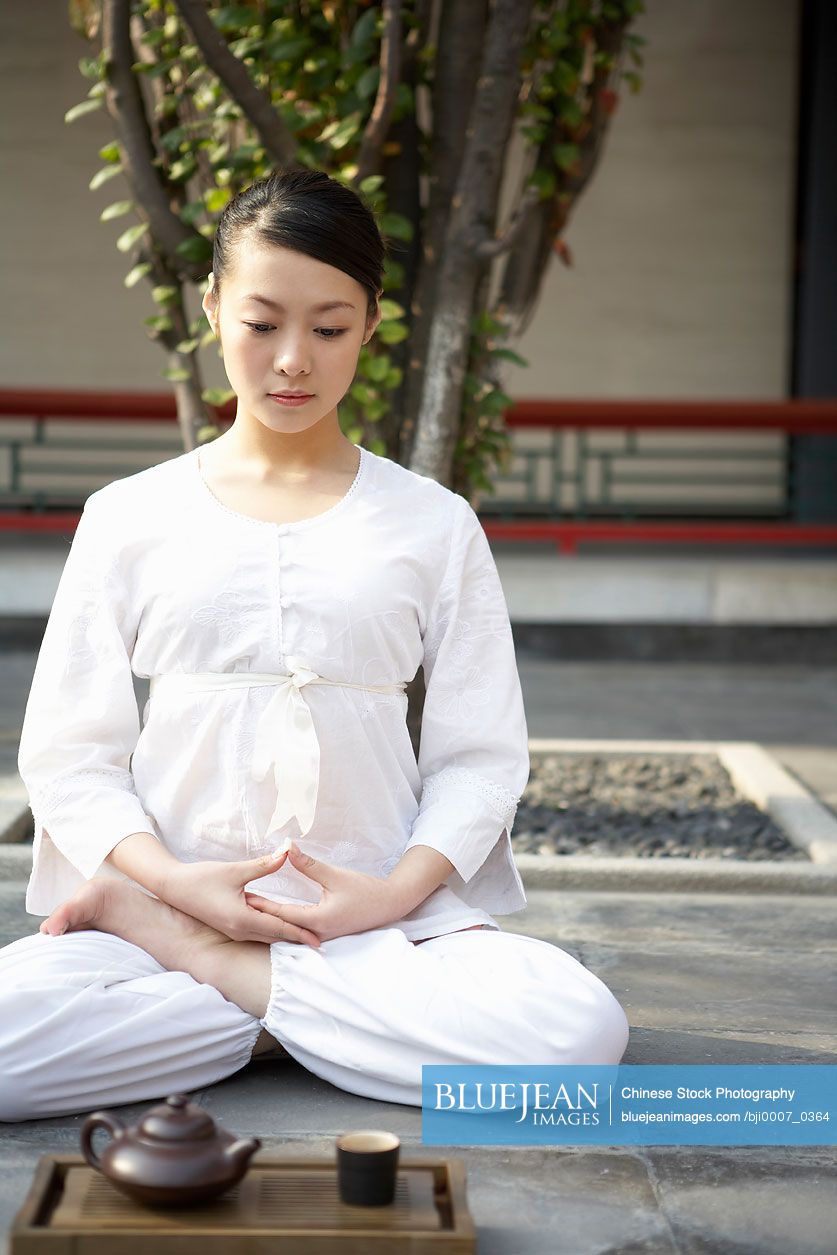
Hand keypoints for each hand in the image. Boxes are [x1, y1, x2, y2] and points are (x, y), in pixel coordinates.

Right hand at [161, 848, 321, 947]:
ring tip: (305, 935)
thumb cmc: (202, 878)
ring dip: (285, 934)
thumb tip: (287, 853)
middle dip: (296, 937)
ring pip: (265, 935)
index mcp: (242, 919)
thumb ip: (263, 865)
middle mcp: (239, 930)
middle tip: (319, 941)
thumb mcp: (235, 871)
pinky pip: (256, 931)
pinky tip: (281, 925)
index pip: (279, 928)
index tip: (318, 940)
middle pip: (274, 936)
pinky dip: (271, 929)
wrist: (173, 887)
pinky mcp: (229, 926)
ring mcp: (233, 931)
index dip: (300, 933)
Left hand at [244, 841, 405, 942]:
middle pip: (281, 927)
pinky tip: (274, 915)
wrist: (390, 904)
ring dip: (271, 921)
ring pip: (289, 931)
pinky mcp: (326, 933)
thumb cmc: (365, 890)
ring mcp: (322, 936)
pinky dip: (284, 923)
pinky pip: (299, 931)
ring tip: (250, 909)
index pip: (281, 915)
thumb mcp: (335, 875)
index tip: (242, 896)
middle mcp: (317, 933)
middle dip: (260, 916)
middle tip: (238, 904)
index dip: (261, 905)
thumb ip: (309, 864)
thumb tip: (287, 847)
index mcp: (318, 920)